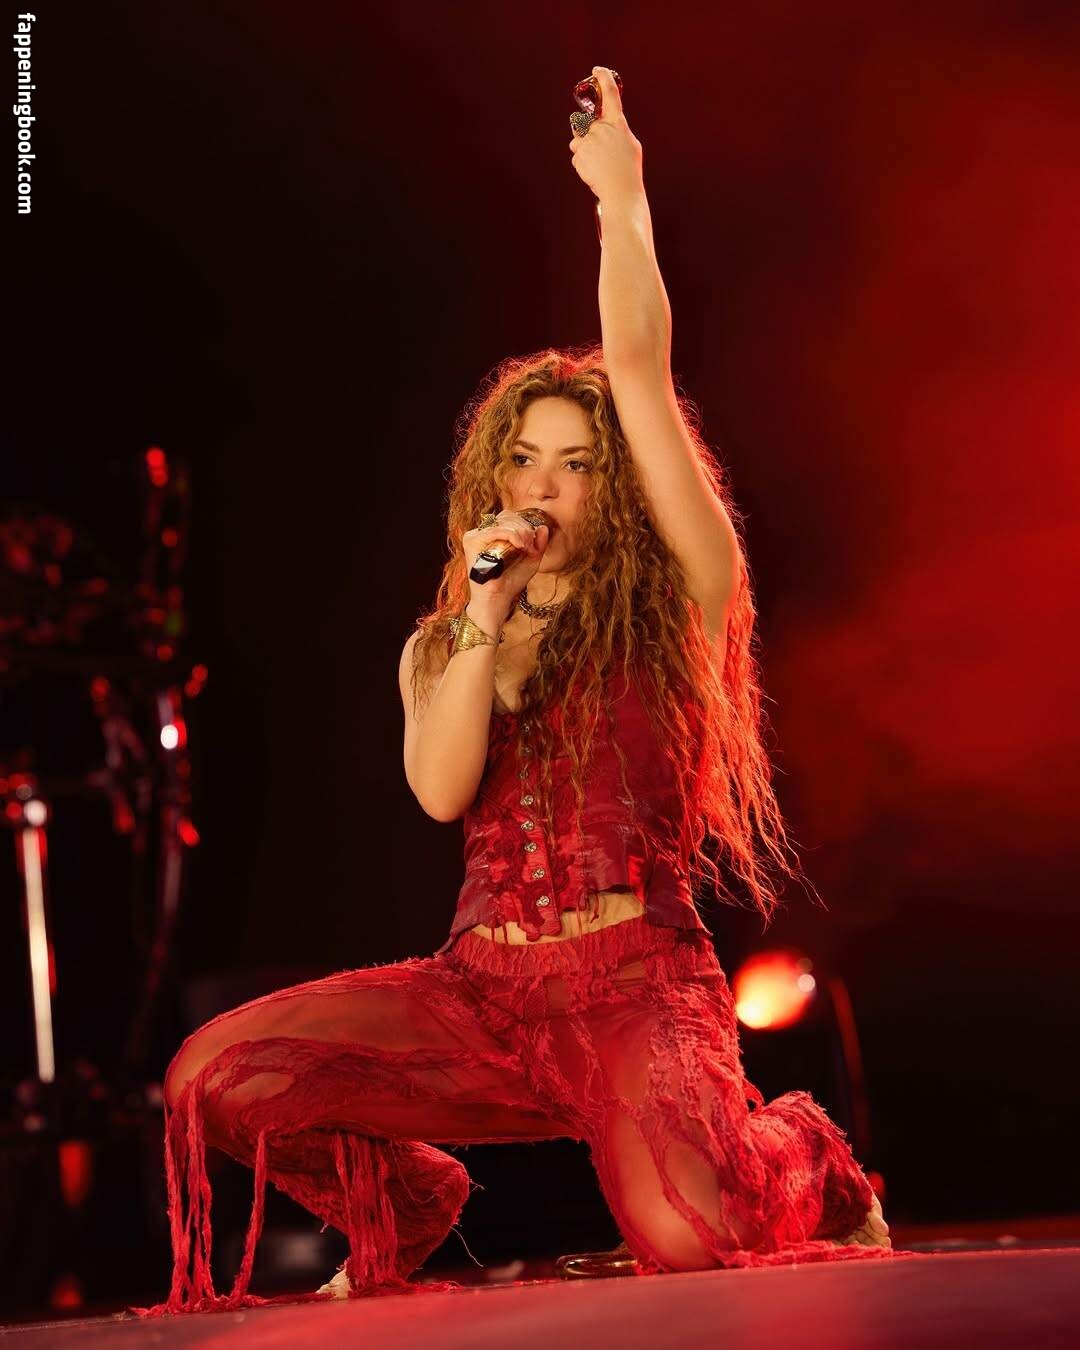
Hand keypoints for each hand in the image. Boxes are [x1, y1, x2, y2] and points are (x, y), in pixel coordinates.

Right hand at [463, 510, 550, 620]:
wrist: (498, 598)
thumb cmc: (512, 581)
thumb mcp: (531, 560)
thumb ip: (539, 544)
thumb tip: (543, 527)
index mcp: (494, 534)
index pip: (510, 517)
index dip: (525, 525)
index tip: (532, 543)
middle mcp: (483, 532)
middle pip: (507, 516)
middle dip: (524, 528)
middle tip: (530, 546)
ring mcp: (476, 535)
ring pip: (503, 521)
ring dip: (519, 532)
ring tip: (525, 548)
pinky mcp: (472, 541)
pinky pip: (494, 530)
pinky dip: (510, 535)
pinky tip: (519, 545)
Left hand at [567, 66, 643, 204]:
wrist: (621, 191)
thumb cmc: (629, 170)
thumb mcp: (630, 144)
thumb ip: (617, 131)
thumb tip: (607, 128)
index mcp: (617, 123)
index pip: (610, 94)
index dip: (604, 79)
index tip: (597, 70)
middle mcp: (601, 128)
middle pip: (586, 123)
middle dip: (588, 135)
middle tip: (600, 152)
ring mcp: (589, 141)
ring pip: (578, 141)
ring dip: (584, 150)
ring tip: (598, 164)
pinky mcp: (579, 155)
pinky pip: (577, 156)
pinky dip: (583, 164)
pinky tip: (594, 171)